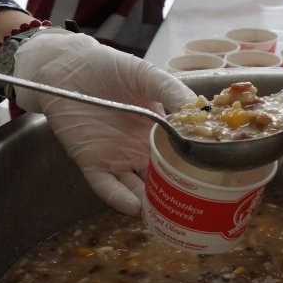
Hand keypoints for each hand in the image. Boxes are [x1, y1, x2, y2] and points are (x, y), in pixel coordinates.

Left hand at [12, 32, 196, 215]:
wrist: (66, 66)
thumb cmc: (108, 67)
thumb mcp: (147, 75)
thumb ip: (172, 91)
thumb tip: (202, 110)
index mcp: (158, 129)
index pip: (182, 154)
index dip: (196, 167)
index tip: (216, 177)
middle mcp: (141, 149)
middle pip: (164, 178)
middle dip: (179, 194)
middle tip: (199, 207)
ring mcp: (117, 158)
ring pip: (139, 189)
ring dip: (153, 203)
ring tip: (170, 216)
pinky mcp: (93, 163)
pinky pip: (108, 187)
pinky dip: (121, 199)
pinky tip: (137, 207)